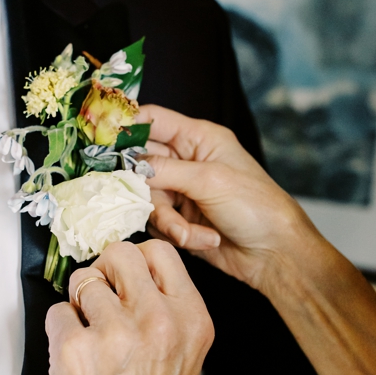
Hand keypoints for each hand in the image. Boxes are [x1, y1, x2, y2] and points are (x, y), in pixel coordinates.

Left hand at [46, 240, 213, 374]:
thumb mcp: (187, 355)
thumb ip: (169, 310)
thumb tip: (132, 276)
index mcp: (191, 319)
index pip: (160, 252)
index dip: (137, 261)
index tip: (127, 278)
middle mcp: (157, 320)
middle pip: (119, 254)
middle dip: (105, 272)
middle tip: (102, 298)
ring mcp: (114, 334)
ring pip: (83, 280)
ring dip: (80, 303)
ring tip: (90, 335)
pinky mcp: (74, 351)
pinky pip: (57, 313)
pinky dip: (61, 331)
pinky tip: (77, 357)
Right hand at [138, 104, 317, 293]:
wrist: (274, 254)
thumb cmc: (256, 207)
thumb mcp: (210, 181)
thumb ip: (164, 170)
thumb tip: (128, 167)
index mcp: (199, 138)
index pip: (153, 120)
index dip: (126, 126)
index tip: (101, 139)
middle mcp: (188, 161)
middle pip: (140, 163)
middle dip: (145, 186)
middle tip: (154, 199)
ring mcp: (183, 192)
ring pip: (146, 199)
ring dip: (169, 220)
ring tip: (193, 231)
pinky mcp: (180, 220)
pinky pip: (159, 223)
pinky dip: (178, 234)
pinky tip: (206, 239)